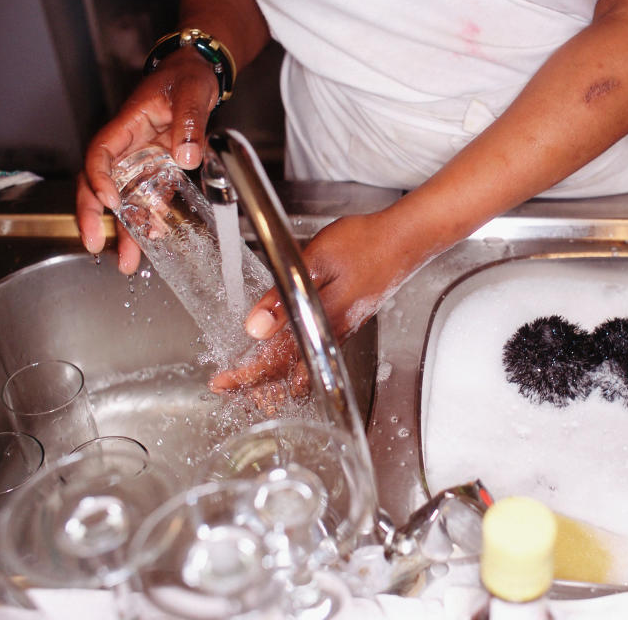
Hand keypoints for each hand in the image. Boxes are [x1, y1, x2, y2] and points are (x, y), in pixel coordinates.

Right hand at [76, 47, 219, 273]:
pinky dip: (147, 220)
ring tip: (126, 262)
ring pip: (122, 199)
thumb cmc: (187, 77)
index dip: (98, 179)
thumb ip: (190, 124)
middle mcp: (127, 147)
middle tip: (94, 244)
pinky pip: (147, 199)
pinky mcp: (157, 170)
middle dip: (92, 215)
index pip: (100, 155)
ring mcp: (140, 161)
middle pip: (97, 183)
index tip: (110, 201)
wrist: (197, 73)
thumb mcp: (192, 93)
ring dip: (122, 229)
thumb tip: (186, 156)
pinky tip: (152, 241)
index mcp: (126, 126)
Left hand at [210, 211, 420, 396]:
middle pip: (289, 375)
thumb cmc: (366, 245)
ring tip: (250, 379)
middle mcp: (333, 333)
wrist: (404, 241)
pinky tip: (283, 352)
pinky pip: (315, 351)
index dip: (246, 376)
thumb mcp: (314, 261)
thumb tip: (255, 327)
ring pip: (303, 367)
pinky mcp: (348, 320)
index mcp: (321, 323)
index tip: (223, 381)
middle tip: (229, 386)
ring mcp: (342, 329)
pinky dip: (292, 362)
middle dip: (257, 386)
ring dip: (274, 377)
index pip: (277, 363)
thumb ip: (283, 295)